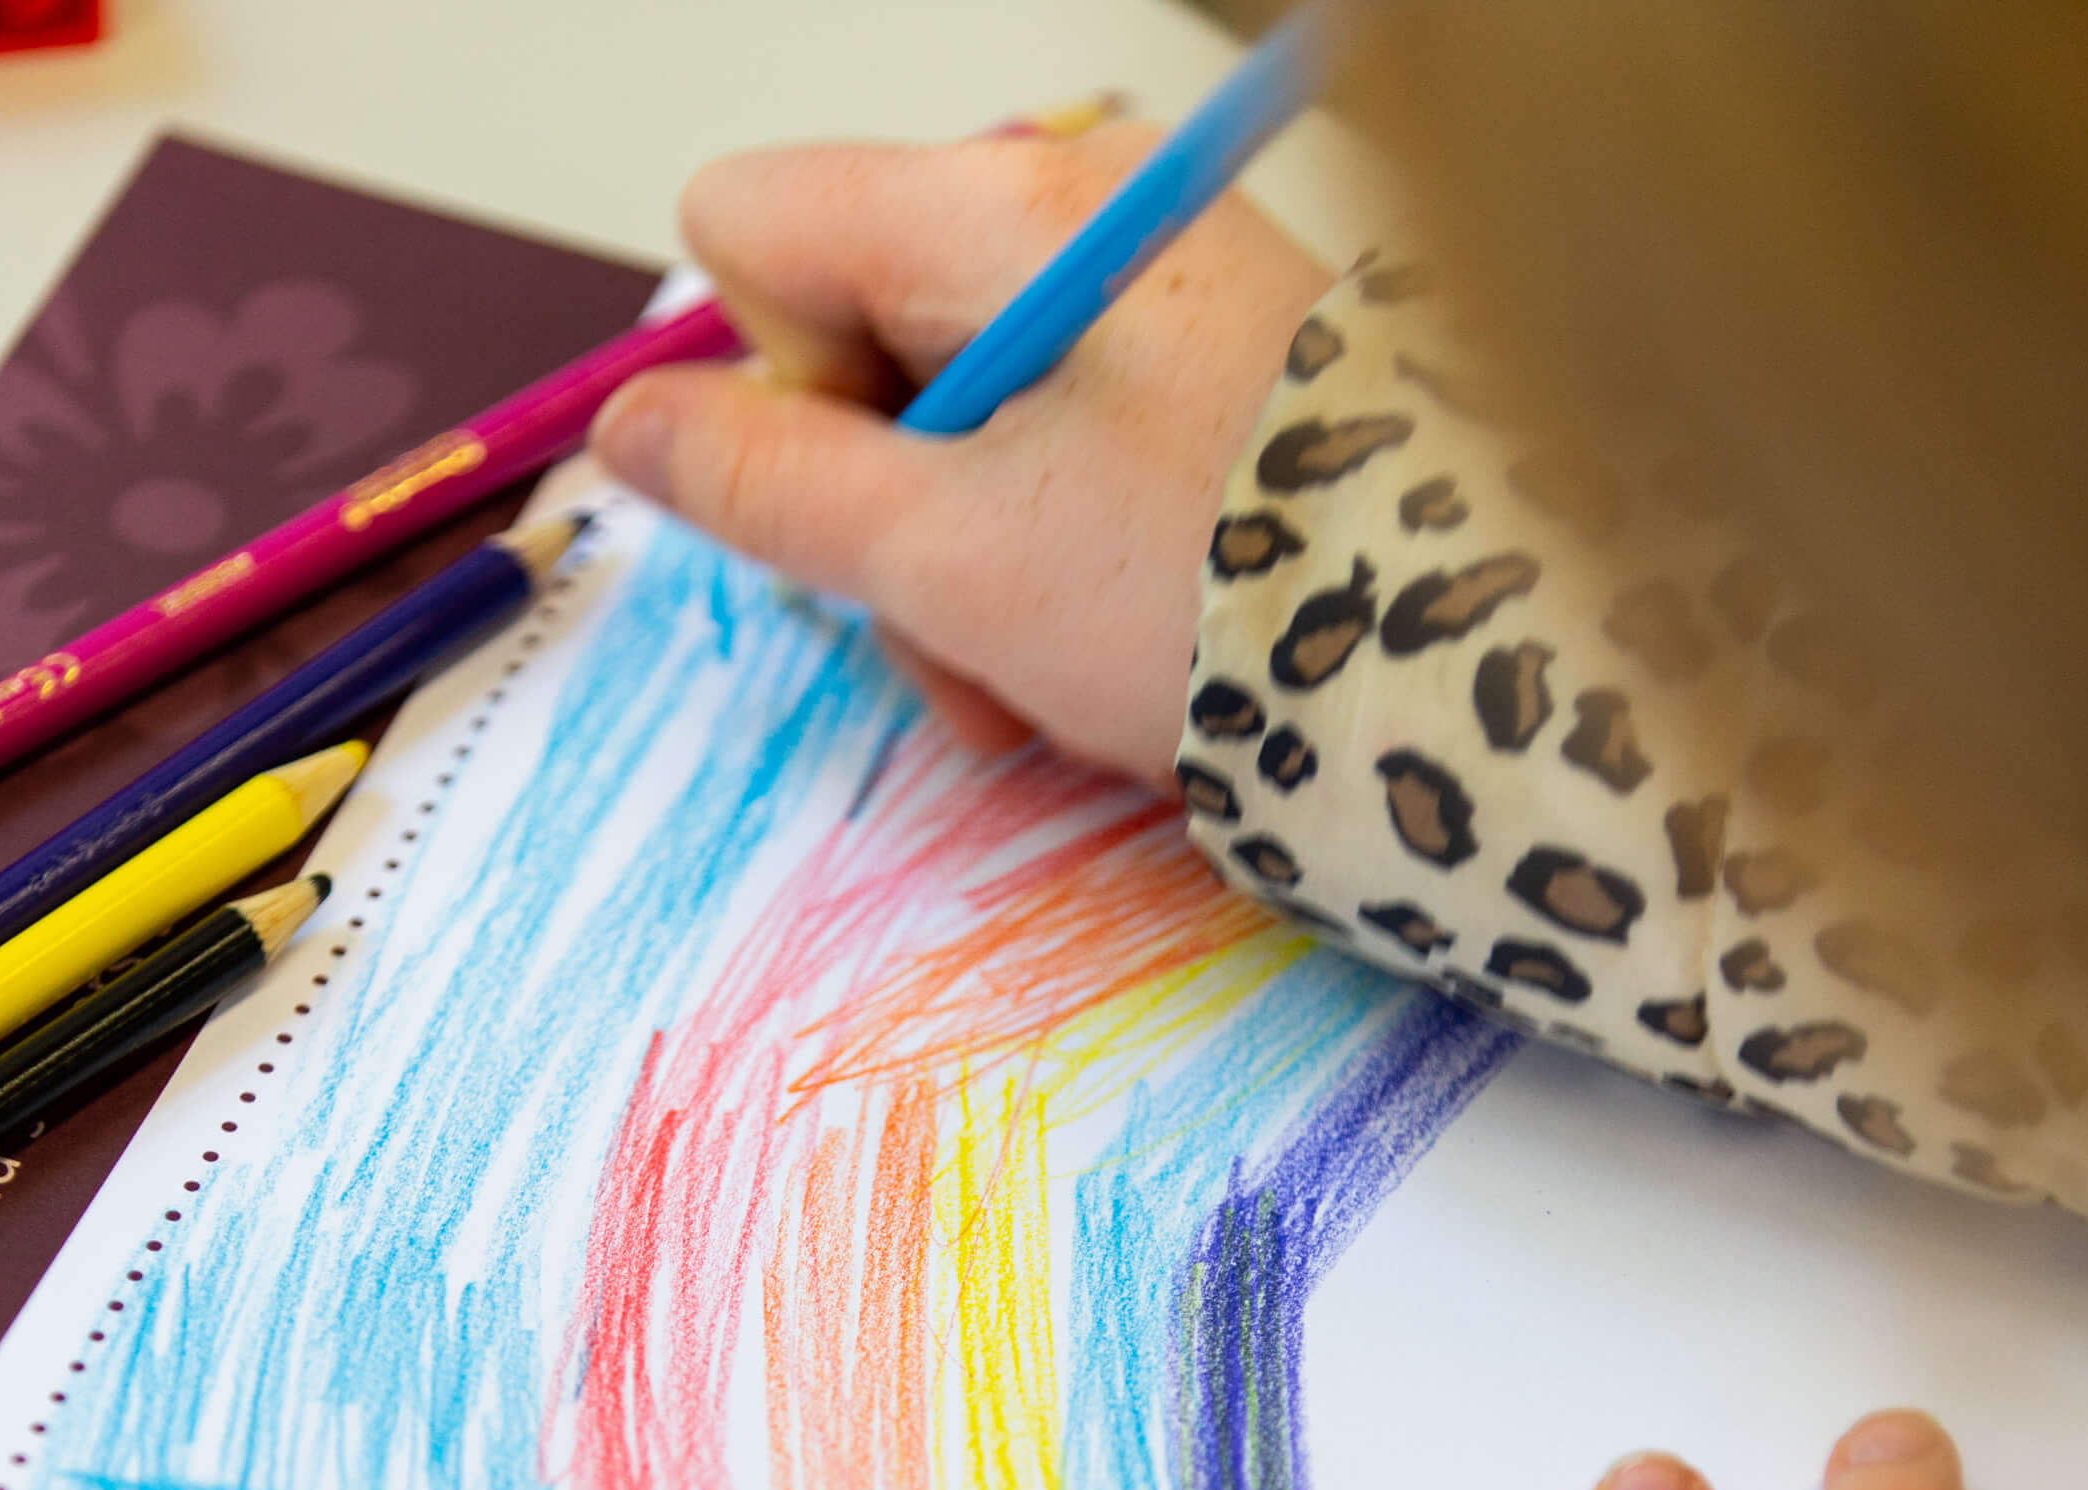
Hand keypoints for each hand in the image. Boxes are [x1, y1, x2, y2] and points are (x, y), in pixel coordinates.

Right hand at [588, 131, 1333, 780]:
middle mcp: (1077, 215)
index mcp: (1002, 214)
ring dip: (966, 568)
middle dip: (881, 508)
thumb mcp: (948, 557)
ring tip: (1047, 677)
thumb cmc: (1210, 591)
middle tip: (961, 632)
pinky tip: (1109, 651)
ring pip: (955, 419)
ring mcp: (1152, 292)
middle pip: (859, 336)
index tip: (861, 494)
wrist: (1456, 667)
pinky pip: (1058, 447)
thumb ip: (766, 483)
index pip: (755, 226)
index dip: (771, 382)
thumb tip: (631, 425)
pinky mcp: (1210, 371)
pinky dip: (1054, 558)